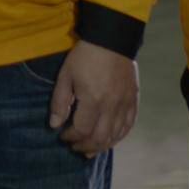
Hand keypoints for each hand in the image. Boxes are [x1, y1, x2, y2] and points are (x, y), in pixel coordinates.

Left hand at [49, 41, 138, 156]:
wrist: (112, 39)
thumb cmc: (85, 56)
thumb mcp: (66, 76)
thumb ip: (59, 102)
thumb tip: (54, 125)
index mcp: (93, 99)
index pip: (82, 130)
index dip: (71, 137)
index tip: (62, 136)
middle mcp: (111, 105)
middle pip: (99, 138)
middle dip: (84, 146)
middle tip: (74, 147)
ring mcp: (125, 103)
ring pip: (115, 135)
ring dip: (101, 146)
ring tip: (89, 149)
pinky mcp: (134, 99)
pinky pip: (128, 125)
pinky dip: (118, 136)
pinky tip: (110, 140)